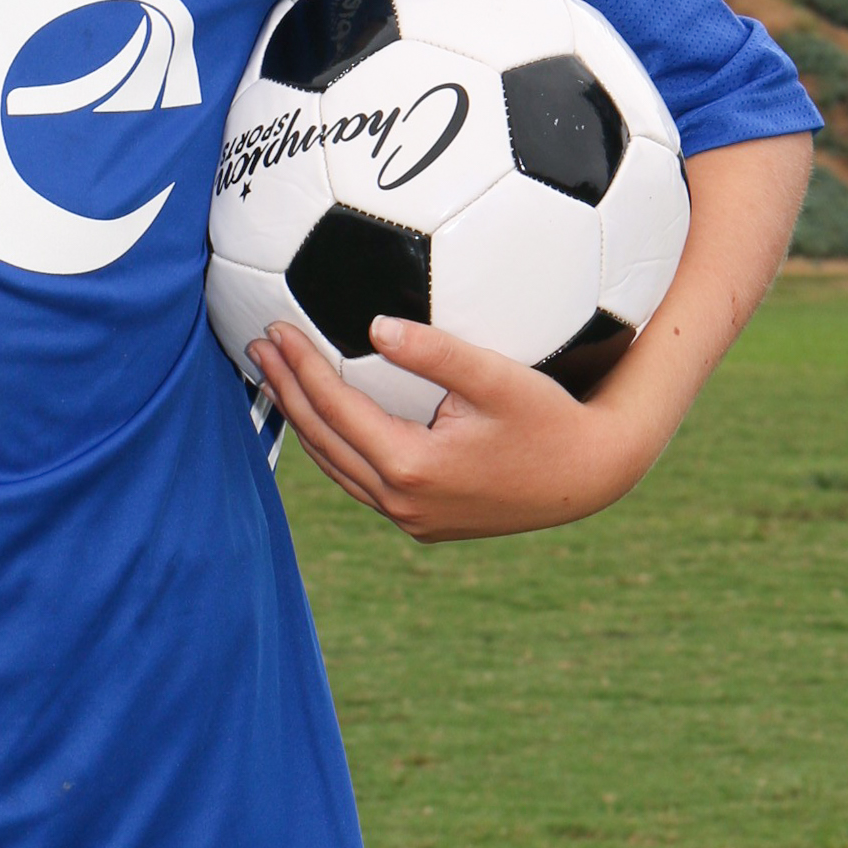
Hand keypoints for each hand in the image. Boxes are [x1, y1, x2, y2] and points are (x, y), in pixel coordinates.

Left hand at [248, 315, 657, 543]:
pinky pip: (361, 481)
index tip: (275, 327)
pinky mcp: (423, 522)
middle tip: (256, 346)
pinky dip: (334, 445)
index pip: (335, 409)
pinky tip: (324, 416)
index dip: (301, 366)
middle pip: (323, 441)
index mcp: (412, 467)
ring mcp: (411, 519)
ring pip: (336, 468)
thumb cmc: (550, 417)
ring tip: (275, 378)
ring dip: (303, 420)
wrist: (591, 476)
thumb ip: (436, 350)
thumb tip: (374, 325)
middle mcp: (403, 502)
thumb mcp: (497, 375)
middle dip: (286, 390)